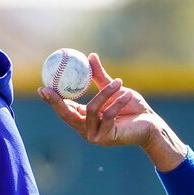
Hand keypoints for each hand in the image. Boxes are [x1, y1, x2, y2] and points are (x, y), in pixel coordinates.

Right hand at [38, 53, 186, 170]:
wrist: (151, 124)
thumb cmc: (132, 108)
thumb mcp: (113, 90)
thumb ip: (100, 77)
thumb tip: (90, 56)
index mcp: (84, 118)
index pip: (64, 109)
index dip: (51, 99)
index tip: (42, 86)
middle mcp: (86, 129)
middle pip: (66, 115)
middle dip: (56, 102)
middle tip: (51, 87)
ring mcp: (95, 136)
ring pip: (91, 110)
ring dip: (105, 94)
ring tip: (119, 82)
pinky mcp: (107, 138)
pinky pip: (108, 115)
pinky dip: (117, 102)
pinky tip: (126, 95)